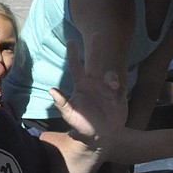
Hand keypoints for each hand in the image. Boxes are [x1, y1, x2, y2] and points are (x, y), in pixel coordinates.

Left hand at [49, 37, 127, 156]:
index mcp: (82, 86)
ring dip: (112, 78)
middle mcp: (94, 84)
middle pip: (96, 62)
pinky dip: (121, 89)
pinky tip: (119, 97)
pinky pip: (122, 86)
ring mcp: (107, 89)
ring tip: (114, 89)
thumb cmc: (83, 127)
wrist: (102, 137)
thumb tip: (51, 90)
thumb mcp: (71, 116)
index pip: (76, 66)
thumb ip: (63, 103)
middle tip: (98, 34)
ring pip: (111, 74)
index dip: (73, 54)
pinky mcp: (119, 95)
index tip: (71, 41)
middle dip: (96, 48)